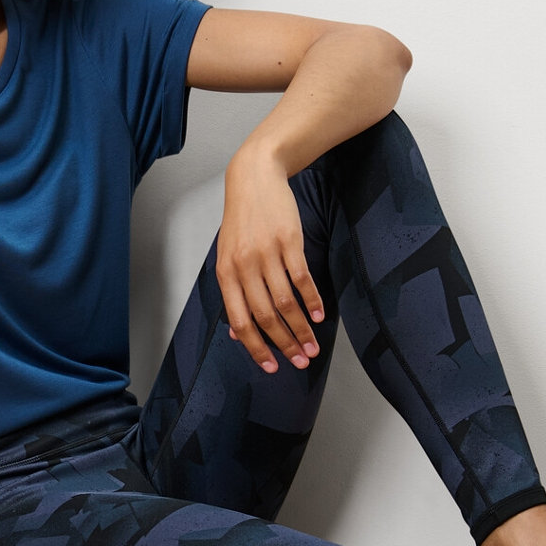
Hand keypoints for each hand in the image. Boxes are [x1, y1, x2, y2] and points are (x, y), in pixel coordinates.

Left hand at [217, 147, 324, 373]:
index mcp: (225, 274)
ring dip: (302, 329)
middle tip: (301, 362)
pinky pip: (302, 279)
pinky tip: (320, 315)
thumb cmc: (242, 221)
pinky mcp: (289, 241)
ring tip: (314, 346)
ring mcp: (267, 254)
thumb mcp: (228, 256)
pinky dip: (312, 301)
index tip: (272, 368)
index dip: (256, 348)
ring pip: (286, 303)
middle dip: (284, 345)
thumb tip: (237, 333)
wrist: (254, 178)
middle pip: (266, 317)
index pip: (240, 322)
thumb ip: (233, 292)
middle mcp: (244, 266)